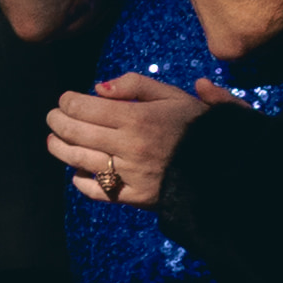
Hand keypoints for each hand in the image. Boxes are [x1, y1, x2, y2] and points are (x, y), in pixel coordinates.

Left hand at [47, 70, 220, 208]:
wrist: (229, 169)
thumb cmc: (201, 127)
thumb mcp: (175, 96)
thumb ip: (137, 85)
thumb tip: (100, 87)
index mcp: (138, 118)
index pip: (84, 107)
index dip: (67, 101)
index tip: (65, 99)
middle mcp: (129, 146)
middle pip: (76, 132)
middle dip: (57, 122)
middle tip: (53, 117)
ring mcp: (130, 174)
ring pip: (80, 160)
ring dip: (60, 149)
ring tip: (54, 141)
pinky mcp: (135, 197)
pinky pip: (99, 191)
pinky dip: (82, 181)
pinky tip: (77, 172)